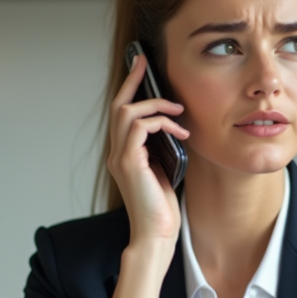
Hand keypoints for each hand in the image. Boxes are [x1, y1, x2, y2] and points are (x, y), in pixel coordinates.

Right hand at [107, 54, 188, 247]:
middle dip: (132, 81)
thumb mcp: (164, 170)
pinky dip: (161, 122)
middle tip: (145, 63)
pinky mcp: (128, 162)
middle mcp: (116, 153)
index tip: (140, 68)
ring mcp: (120, 157)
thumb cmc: (162, 208)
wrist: (156, 234)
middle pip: (117, 106)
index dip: (129, 89)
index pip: (121, 115)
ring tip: (178, 110)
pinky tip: (180, 130)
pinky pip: (140, 127)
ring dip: (155, 105)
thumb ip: (161, 149)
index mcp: (123, 155)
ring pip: (127, 113)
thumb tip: (174, 126)